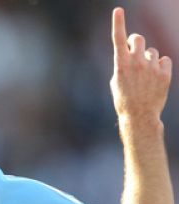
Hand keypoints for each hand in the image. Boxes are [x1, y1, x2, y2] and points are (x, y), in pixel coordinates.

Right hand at [110, 7, 171, 123]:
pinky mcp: (164, 73)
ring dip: (149, 59)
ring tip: (145, 76)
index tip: (117, 10)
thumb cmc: (124, 99)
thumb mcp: (117, 81)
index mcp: (121, 65)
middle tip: (135, 49)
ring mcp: (151, 67)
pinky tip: (155, 78)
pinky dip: (160, 66)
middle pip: (139, 39)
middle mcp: (137, 63)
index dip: (118, 23)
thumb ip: (123, 63)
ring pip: (153, 52)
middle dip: (136, 41)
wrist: (139, 116)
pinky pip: (164, 60)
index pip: (119, 39)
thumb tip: (131, 51)